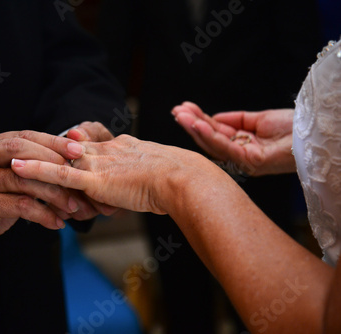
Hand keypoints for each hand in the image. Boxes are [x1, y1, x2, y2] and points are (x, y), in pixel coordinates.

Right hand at [0, 130, 82, 267]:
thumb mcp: (3, 181)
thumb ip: (24, 166)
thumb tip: (67, 158)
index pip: (22, 136)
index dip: (52, 141)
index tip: (78, 149)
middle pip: (19, 150)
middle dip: (52, 161)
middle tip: (76, 176)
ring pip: (22, 181)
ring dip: (53, 194)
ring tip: (72, 206)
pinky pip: (19, 206)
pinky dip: (42, 214)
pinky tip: (56, 223)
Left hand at [11, 134, 220, 214]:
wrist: (183, 181)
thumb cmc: (175, 181)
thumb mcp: (153, 175)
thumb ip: (136, 177)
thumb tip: (125, 190)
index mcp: (120, 147)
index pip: (87, 144)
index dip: (67, 145)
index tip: (51, 144)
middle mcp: (105, 150)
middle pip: (66, 148)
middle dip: (42, 151)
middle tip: (14, 150)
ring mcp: (98, 163)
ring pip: (57, 158)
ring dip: (31, 158)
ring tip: (5, 156)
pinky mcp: (95, 179)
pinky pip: (60, 174)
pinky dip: (37, 170)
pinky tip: (16, 168)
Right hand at [172, 102, 295, 175]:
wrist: (313, 132)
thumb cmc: (293, 128)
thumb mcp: (257, 120)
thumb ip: (235, 120)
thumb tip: (214, 118)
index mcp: (243, 146)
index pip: (216, 134)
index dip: (200, 122)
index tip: (185, 109)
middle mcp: (241, 156)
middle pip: (211, 140)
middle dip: (192, 125)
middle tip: (177, 111)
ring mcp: (245, 160)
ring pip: (214, 144)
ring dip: (196, 129)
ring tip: (181, 115)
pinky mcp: (250, 161)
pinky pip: (225, 147)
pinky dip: (210, 135)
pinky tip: (198, 125)